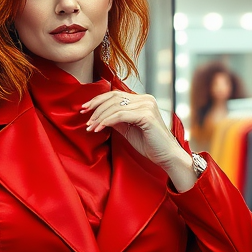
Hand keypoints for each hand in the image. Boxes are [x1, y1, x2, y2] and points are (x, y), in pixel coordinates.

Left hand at [82, 91, 197, 190]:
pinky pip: (121, 115)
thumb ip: (116, 120)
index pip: (115, 94)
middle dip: (96, 107)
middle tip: (84, 118)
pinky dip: (107, 121)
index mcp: (142, 100)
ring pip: (115, 106)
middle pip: (113, 97)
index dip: (97, 100)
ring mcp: (147, 106)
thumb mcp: (128, 129)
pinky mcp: (146, 116)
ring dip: (99, 117)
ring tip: (91, 127)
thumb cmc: (150, 145)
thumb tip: (99, 115)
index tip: (84, 109)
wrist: (167, 156)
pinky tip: (99, 128)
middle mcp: (146, 99)